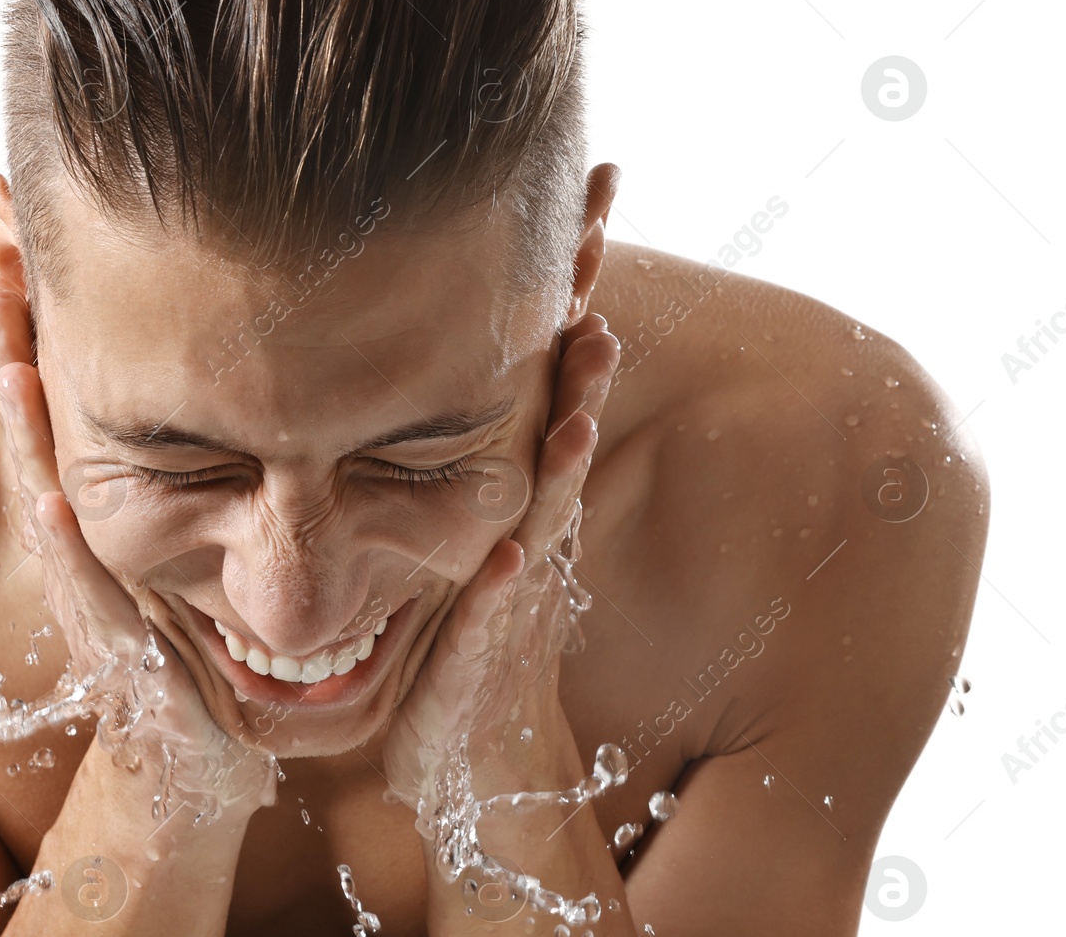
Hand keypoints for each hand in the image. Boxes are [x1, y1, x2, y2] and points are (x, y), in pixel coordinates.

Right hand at [0, 276, 279, 825]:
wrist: (196, 777)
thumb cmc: (197, 652)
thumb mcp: (192, 541)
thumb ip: (198, 468)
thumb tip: (226, 377)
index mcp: (105, 513)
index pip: (64, 399)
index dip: (39, 322)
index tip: (20, 239)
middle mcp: (84, 549)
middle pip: (39, 428)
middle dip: (14, 342)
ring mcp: (93, 605)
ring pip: (49, 500)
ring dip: (26, 428)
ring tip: (11, 352)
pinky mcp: (122, 668)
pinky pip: (90, 603)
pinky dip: (67, 555)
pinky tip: (48, 504)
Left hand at [382, 312, 620, 847]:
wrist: (472, 770)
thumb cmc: (473, 654)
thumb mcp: (482, 558)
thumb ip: (486, 491)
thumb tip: (465, 409)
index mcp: (524, 530)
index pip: (550, 435)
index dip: (568, 370)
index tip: (584, 295)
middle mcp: (527, 565)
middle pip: (560, 471)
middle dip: (582, 399)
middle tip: (600, 328)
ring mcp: (506, 618)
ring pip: (539, 539)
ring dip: (560, 483)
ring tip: (576, 424)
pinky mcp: (469, 675)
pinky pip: (486, 631)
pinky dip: (498, 597)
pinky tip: (508, 561)